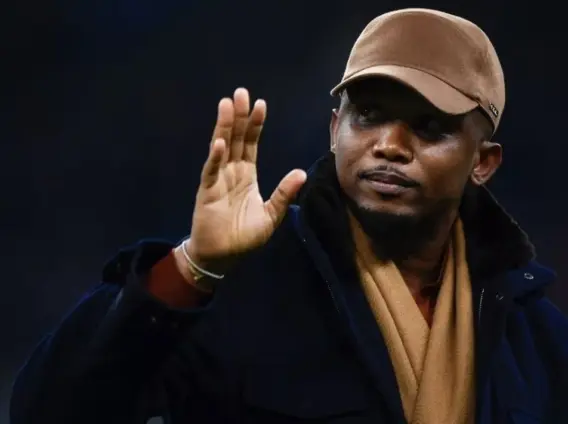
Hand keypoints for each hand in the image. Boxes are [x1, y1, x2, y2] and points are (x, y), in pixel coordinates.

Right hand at [186, 88, 306, 271]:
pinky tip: (220, 142)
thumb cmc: (244, 237)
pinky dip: (215, 157)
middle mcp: (232, 172)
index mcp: (247, 175)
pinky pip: (211, 171)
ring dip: (224, 127)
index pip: (251, 144)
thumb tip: (301, 173)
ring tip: (227, 105)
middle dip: (239, 117)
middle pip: (236, 139)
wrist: (222, 256)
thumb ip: (284, 194)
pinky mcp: (207, 192)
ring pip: (222, 148)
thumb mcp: (271, 215)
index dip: (255, 125)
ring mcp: (218, 179)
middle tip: (241, 93)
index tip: (261, 104)